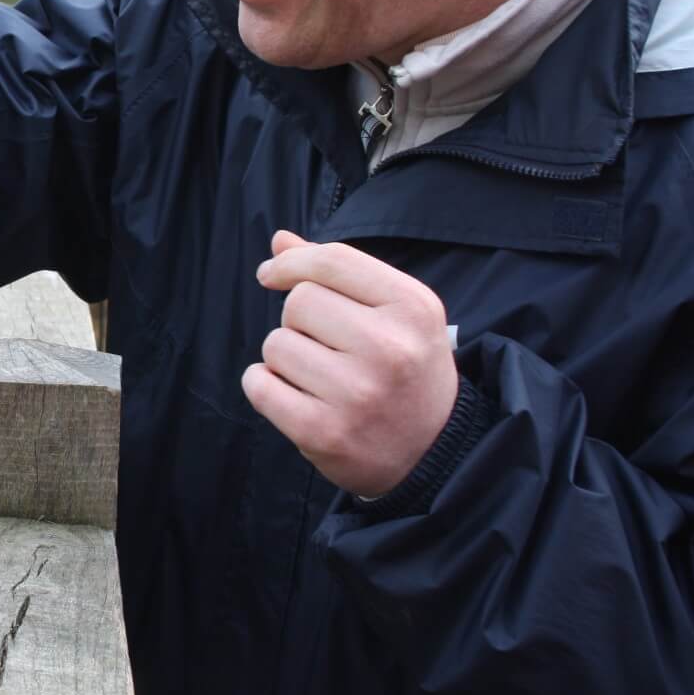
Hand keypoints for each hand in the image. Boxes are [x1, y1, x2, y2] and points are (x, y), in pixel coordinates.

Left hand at [242, 230, 457, 496]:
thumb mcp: (396, 314)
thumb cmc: (407, 371)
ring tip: (321, 377)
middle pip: (298, 302)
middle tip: (330, 349)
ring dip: (284, 358)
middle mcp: (389, 348)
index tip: (271, 274)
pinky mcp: (323, 432)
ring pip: (275, 344)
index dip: (291, 263)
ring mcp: (356, 393)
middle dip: (299, 321)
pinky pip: (259, 385)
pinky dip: (264, 386)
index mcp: (413, 308)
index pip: (333, 261)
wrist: (434, 453)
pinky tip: (294, 396)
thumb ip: (339, 273)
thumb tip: (280, 241)